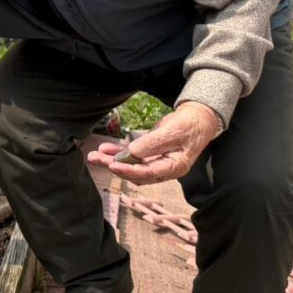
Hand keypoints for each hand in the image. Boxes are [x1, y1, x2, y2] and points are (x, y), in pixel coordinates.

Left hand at [87, 101, 219, 184]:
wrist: (197, 118)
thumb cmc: (190, 125)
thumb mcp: (174, 131)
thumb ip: (153, 143)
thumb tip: (132, 152)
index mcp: (174, 167)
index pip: (148, 173)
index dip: (129, 170)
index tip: (113, 165)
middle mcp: (163, 168)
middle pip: (136, 172)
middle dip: (114, 166)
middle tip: (96, 159)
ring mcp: (156, 162)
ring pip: (131, 165)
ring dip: (112, 160)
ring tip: (94, 156)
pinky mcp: (149, 153)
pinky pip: (131, 156)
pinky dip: (118, 152)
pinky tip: (105, 149)